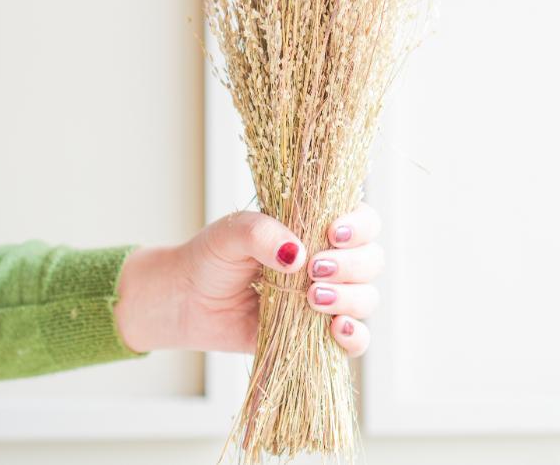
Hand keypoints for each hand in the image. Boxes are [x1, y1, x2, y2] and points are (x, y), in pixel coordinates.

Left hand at [114, 202, 382, 357]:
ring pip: (366, 297)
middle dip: (351, 265)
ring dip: (349, 298)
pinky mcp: (317, 334)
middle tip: (314, 270)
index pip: (364, 220)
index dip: (359, 226)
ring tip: (311, 298)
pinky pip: (355, 339)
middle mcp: (330, 260)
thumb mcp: (233, 233)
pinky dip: (355, 336)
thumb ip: (263, 234)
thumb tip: (296, 256)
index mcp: (317, 226)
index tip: (332, 233)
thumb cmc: (213, 256)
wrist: (188, 300)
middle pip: (372, 260)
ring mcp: (327, 298)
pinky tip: (336, 330)